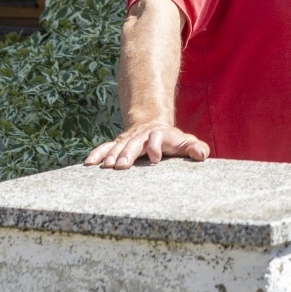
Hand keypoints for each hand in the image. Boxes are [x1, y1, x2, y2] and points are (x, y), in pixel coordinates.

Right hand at [84, 122, 208, 169]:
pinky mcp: (117, 144)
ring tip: (106, 166)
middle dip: (128, 153)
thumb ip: (195, 148)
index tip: (155, 158)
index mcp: (159, 135)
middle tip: (121, 166)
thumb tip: (202, 154)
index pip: (157, 138)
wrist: (152, 125)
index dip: (156, 146)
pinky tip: (88, 163)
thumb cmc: (172, 140)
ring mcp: (128, 139)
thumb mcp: (185, 142)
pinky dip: (97, 153)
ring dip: (111, 155)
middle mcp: (141, 136)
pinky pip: (105, 147)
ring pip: (118, 146)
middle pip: (134, 143)